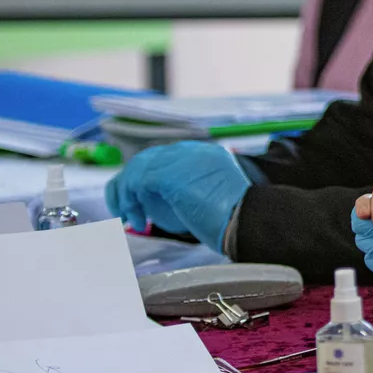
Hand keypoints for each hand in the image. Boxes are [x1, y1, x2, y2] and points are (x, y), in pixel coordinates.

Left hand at [103, 141, 251, 250]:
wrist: (248, 220)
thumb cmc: (235, 220)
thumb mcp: (208, 198)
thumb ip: (185, 192)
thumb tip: (154, 205)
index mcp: (205, 154)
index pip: (165, 158)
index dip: (147, 181)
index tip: (140, 204)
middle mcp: (193, 151)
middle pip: (148, 159)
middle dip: (129, 186)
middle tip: (125, 212)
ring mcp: (182, 159)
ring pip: (138, 168)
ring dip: (127, 196)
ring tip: (130, 220)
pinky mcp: (171, 174)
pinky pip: (138, 181)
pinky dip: (130, 202)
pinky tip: (137, 222)